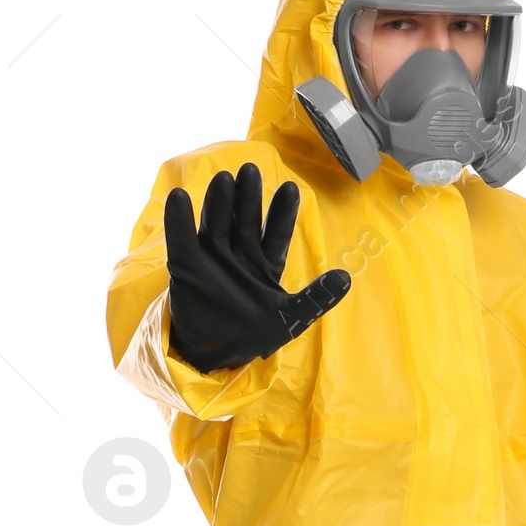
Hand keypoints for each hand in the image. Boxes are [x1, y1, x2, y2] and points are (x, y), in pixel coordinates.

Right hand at [163, 164, 351, 372]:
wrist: (216, 354)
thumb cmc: (256, 334)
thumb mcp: (292, 318)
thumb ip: (317, 298)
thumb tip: (347, 277)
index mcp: (267, 262)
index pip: (278, 232)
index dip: (283, 212)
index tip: (290, 188)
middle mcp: (240, 253)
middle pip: (246, 220)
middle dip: (249, 197)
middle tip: (250, 170)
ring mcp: (213, 256)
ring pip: (217, 223)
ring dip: (219, 202)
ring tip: (223, 179)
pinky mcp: (187, 265)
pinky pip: (182, 240)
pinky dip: (179, 221)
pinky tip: (179, 198)